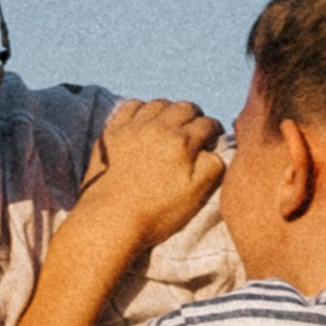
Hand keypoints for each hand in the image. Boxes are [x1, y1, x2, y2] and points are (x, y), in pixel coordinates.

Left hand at [71, 96, 227, 249]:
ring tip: (170, 125)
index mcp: (182, 142)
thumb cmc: (156, 213)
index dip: (215, 130)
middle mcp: (159, 128)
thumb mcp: (196, 194)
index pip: (208, 124)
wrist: (111, 221)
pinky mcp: (112, 133)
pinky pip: (130, 106)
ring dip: (169, 111)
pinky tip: (144, 122)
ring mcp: (133, 128)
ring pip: (159, 104)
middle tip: (194, 129)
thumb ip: (213, 166)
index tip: (213, 138)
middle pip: (185, 107)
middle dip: (195, 116)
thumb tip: (214, 150)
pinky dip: (141, 109)